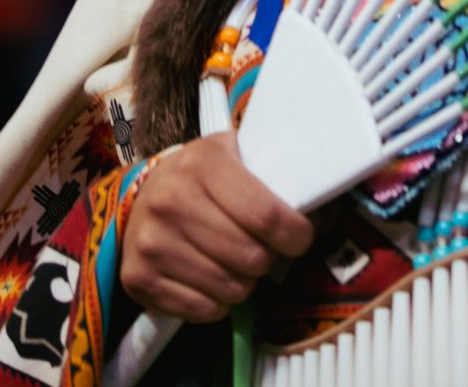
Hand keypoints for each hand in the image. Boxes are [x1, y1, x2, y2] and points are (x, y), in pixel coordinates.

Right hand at [119, 133, 314, 324]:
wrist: (144, 193)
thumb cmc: (204, 176)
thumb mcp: (238, 156)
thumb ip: (279, 176)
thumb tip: (328, 209)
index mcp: (202, 164)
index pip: (266, 217)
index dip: (296, 235)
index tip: (301, 238)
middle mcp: (170, 202)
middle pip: (252, 258)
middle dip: (269, 259)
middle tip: (262, 248)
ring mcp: (150, 243)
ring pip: (232, 290)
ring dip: (245, 283)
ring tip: (234, 260)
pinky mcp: (138, 279)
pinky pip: (205, 311)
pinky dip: (218, 302)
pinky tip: (210, 276)